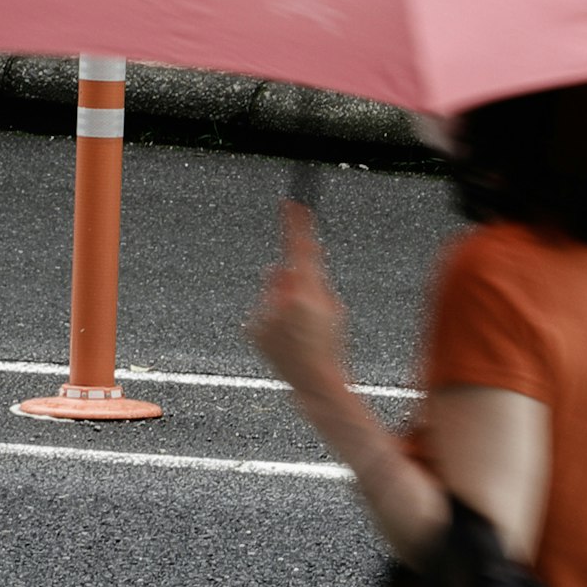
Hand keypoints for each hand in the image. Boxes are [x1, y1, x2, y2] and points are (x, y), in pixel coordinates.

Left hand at [245, 202, 348, 394]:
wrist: (314, 382)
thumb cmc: (330, 346)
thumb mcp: (333, 308)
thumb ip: (313, 283)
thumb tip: (287, 267)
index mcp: (306, 292)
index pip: (299, 248)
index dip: (295, 224)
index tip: (291, 204)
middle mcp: (281, 301)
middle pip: (283, 273)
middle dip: (292, 282)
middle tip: (306, 309)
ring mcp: (264, 315)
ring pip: (271, 293)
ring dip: (281, 304)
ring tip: (295, 332)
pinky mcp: (252, 328)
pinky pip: (261, 312)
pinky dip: (270, 320)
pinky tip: (283, 339)